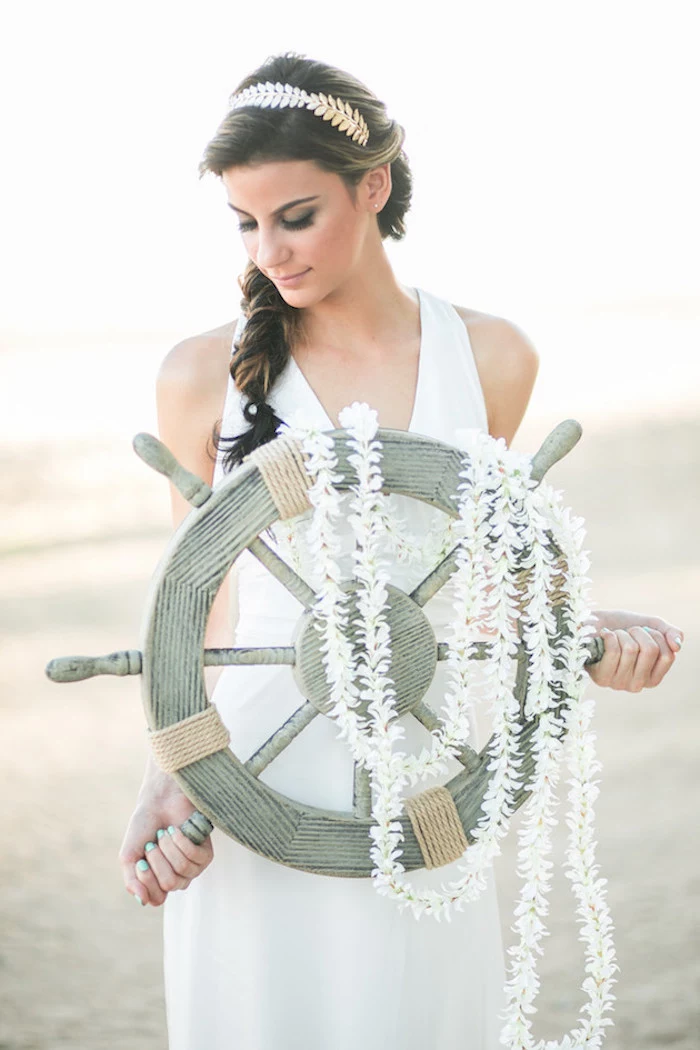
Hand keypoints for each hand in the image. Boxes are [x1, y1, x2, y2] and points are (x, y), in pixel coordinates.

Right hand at [119, 772, 213, 907]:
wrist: (158, 801)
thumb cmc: (144, 828)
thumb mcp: (129, 857)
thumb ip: (132, 881)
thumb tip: (143, 902)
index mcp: (158, 883)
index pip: (156, 899)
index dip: (147, 880)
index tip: (140, 859)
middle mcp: (177, 879)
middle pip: (168, 885)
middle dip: (157, 860)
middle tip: (153, 842)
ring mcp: (193, 868)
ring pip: (181, 871)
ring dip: (168, 848)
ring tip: (164, 833)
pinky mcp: (206, 854)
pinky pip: (194, 856)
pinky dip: (181, 841)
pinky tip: (176, 830)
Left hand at [586, 609, 683, 691]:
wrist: (590, 623)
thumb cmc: (621, 627)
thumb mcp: (650, 625)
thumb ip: (669, 633)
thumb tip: (677, 647)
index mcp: (653, 677)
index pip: (667, 655)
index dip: (656, 635)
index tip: (644, 632)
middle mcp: (638, 685)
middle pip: (650, 650)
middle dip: (638, 631)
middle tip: (627, 632)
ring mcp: (619, 684)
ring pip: (631, 649)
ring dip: (622, 634)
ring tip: (614, 636)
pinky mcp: (601, 678)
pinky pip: (614, 650)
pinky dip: (609, 636)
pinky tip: (603, 638)